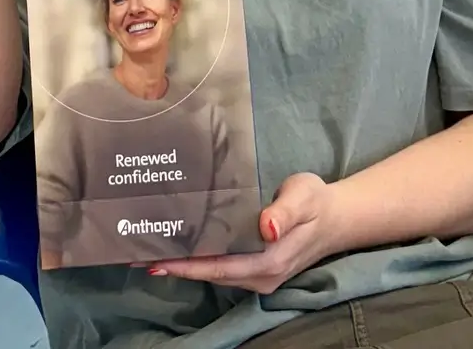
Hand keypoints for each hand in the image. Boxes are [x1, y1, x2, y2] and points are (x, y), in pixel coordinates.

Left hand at [146, 173, 337, 293]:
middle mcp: (259, 276)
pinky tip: (180, 247)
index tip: (155, 261)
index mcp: (268, 261)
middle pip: (210, 273)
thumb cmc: (316, 201)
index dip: (186, 265)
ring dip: (183, 262)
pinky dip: (198, 258)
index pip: (218, 266)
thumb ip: (284, 212)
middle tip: (136, 252)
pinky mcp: (256, 268)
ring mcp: (257, 276)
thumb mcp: (303, 196)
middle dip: (174, 264)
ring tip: (148, 249)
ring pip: (213, 271)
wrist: (336, 218)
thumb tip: (266, 228)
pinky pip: (221, 266)